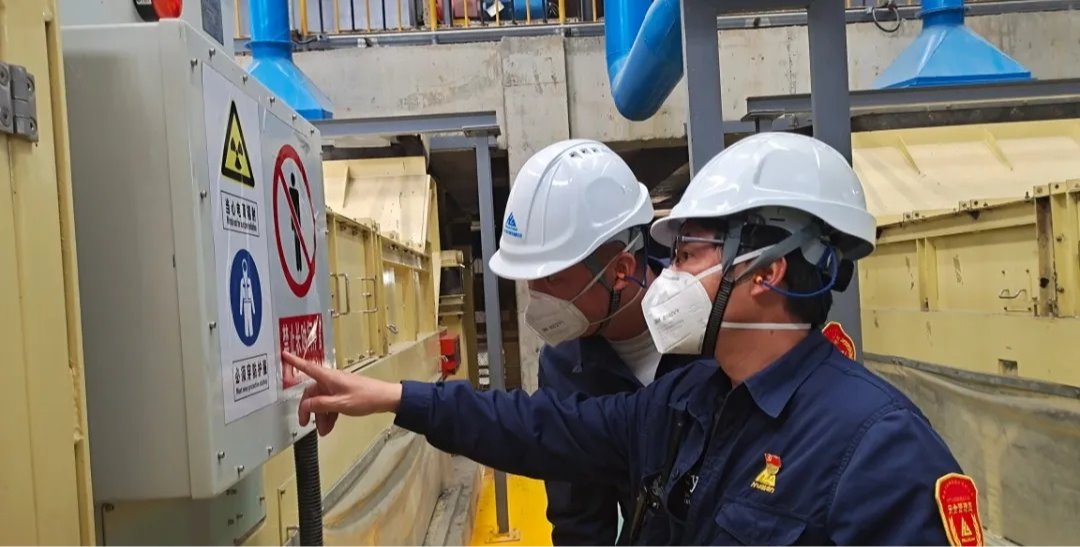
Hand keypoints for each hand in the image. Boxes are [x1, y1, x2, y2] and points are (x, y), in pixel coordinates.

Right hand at [282, 352, 403, 435]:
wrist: (385, 398)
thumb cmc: (365, 398)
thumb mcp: (340, 404)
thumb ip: (321, 405)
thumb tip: (305, 405)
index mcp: (329, 378)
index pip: (307, 368)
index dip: (294, 361)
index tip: (284, 354)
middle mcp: (331, 380)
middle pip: (313, 393)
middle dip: (309, 409)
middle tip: (306, 423)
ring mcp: (338, 387)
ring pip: (322, 401)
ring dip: (321, 416)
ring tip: (323, 430)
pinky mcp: (344, 393)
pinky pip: (331, 404)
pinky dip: (329, 415)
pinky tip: (329, 426)